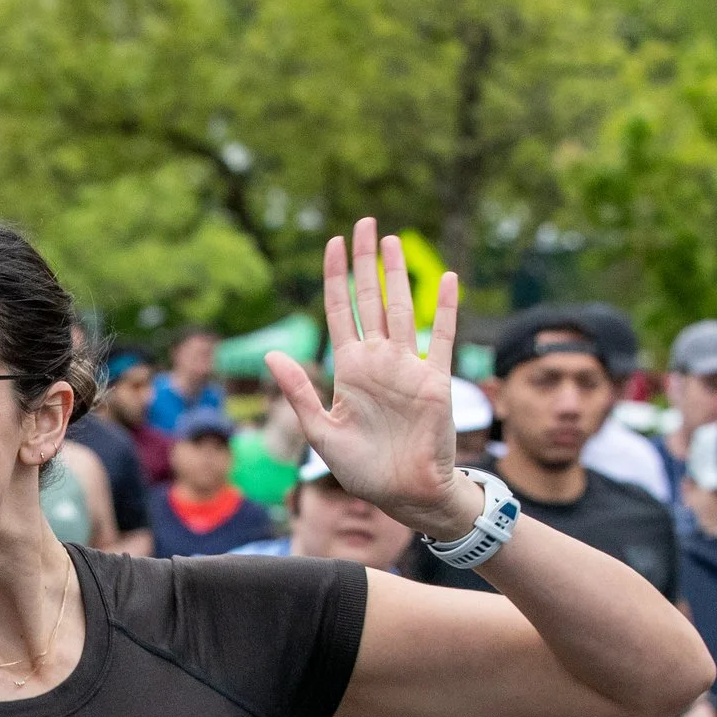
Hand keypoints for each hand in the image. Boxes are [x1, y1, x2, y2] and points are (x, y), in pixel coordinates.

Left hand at [267, 218, 472, 541]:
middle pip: (369, 300)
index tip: (331, 243)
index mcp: (348, 370)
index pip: (339, 313)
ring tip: (391, 240)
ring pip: (401, 308)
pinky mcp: (435, 380)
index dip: (335, 278)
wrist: (404, 494)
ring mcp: (408, 367)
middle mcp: (378, 362)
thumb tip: (271, 354)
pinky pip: (443, 336)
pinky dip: (445, 309)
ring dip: (397, 274)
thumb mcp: (320, 431)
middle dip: (364, 262)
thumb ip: (298, 392)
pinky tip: (445, 279)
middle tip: (364, 222)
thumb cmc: (362, 470)